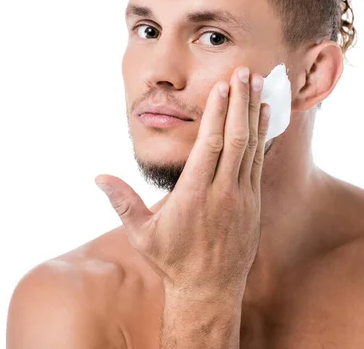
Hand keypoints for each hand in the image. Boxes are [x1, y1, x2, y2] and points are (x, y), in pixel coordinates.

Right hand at [95, 66, 270, 297]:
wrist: (210, 290)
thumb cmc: (172, 261)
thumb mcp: (142, 235)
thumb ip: (122, 203)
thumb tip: (98, 177)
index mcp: (193, 196)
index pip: (209, 146)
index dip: (218, 114)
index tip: (222, 87)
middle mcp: (221, 193)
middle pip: (234, 140)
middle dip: (239, 104)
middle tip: (243, 73)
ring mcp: (242, 198)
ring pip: (251, 148)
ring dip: (255, 115)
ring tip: (257, 85)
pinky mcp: (254, 203)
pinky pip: (259, 163)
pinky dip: (262, 138)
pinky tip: (265, 117)